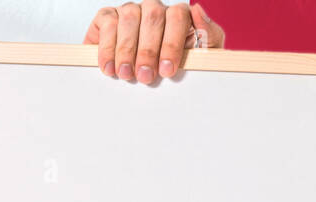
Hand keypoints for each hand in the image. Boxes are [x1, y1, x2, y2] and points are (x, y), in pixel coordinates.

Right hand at [83, 2, 225, 82]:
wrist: (145, 79)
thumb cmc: (173, 68)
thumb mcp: (200, 56)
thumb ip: (208, 34)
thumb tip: (197, 11)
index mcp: (177, 15)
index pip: (177, 16)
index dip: (172, 43)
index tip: (167, 70)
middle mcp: (153, 9)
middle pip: (153, 17)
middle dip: (148, 50)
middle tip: (145, 76)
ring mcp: (130, 10)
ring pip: (129, 18)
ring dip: (127, 49)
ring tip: (126, 74)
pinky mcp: (107, 17)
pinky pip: (107, 23)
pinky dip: (107, 47)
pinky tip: (109, 67)